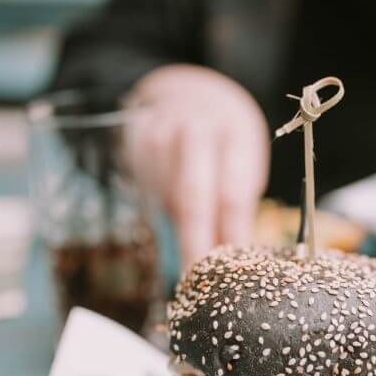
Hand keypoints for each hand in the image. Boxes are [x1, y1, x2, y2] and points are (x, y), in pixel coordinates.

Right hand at [127, 65, 269, 265]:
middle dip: (194, 246)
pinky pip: (146, 191)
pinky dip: (161, 215)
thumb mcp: (244, 163)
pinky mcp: (132, 142)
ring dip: (179, 232)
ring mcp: (158, 132)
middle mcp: (193, 128)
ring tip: (191, 258)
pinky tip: (172, 224)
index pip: (231, 195)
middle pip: (192, 199)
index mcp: (234, 133)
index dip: (227, 239)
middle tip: (196, 283)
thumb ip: (238, 208)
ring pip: (166, 199)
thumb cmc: (226, 140)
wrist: (186, 92)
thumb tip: (236, 264)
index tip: (225, 274)